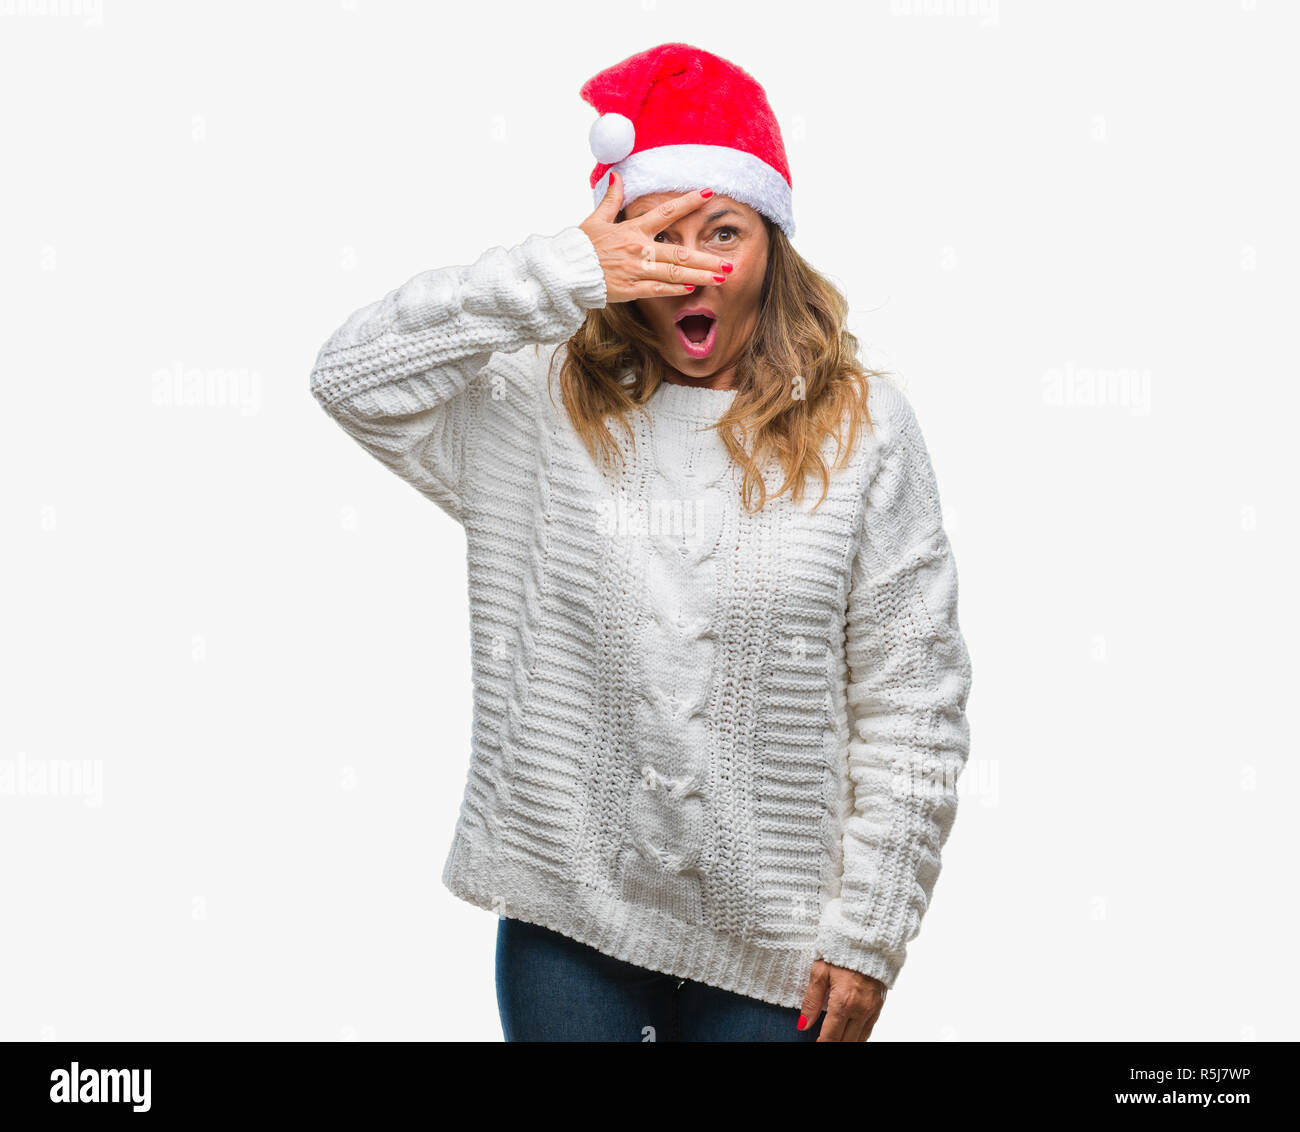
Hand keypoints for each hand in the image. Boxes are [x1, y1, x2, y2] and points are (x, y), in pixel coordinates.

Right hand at [578, 171, 732, 303]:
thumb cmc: (580, 247)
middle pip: (679, 253)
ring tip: (721, 278)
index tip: (709, 194)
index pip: (666, 212)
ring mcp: (636, 270)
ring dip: (700, 275)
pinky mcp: (630, 289)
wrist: (565, 272)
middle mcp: (638, 249)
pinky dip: (675, 289)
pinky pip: (657, 289)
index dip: (689, 202)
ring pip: (674, 273)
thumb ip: (611, 199)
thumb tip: (617, 176)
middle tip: (728, 263)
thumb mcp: (595, 219)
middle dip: (706, 259)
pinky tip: (692, 288)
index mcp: (632, 230)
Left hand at [798, 959, 886, 1041]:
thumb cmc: (840, 951)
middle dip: (833, 1044)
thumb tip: (802, 1024)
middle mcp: (860, 1010)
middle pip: (846, 1042)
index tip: (814, 1045)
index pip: (831, 1037)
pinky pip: (869, 1030)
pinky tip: (849, 1034)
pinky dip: (858, 1036)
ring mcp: (872, 1009)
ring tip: (833, 1038)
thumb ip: (811, 1001)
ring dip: (846, 1041)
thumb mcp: (819, 972)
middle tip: (821, 1041)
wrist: (868, 938)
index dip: (821, 1044)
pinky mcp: (879, 1006)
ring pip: (859, 1039)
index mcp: (843, 1002)